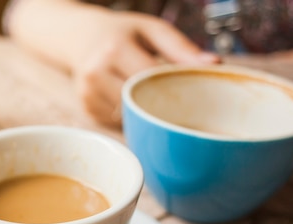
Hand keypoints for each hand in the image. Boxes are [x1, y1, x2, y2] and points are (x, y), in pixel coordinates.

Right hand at [6, 0, 219, 126]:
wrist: (79, 37)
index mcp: (114, 49)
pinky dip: (129, 118)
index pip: (149, 79)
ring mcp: (87, 94)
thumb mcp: (151, 30)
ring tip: (153, 102)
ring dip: (144, 115)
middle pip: (138, 103)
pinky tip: (132, 104)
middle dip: (160, 106)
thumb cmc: (121, 33)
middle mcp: (96, 73)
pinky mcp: (85, 109)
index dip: (173, 91)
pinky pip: (116, 123)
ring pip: (127, 118)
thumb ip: (181, 47)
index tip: (194, 99)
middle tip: (180, 107)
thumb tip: (213, 64)